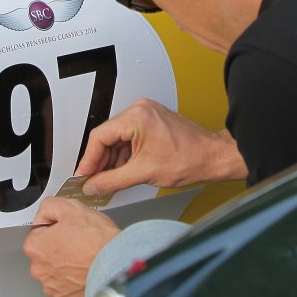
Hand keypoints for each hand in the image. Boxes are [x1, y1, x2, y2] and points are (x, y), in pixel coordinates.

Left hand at [23, 197, 120, 296]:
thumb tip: (44, 212)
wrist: (115, 263)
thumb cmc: (96, 239)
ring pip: (55, 272)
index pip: (38, 233)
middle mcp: (39, 269)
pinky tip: (82, 274)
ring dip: (65, 267)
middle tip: (78, 244)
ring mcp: (50, 286)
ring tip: (83, 258)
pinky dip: (71, 284)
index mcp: (36, 246)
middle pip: (46, 254)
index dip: (55, 229)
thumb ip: (50, 206)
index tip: (67, 230)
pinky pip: (63, 289)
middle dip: (58, 249)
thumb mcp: (71, 208)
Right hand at [75, 98, 245, 193]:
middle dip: (99, 161)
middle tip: (91, 181)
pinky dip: (123, 156)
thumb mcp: (144, 173)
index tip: (82, 175)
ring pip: (117, 139)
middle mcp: (140, 110)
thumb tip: (93, 185)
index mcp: (137, 116)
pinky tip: (120, 172)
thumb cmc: (190, 158)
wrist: (213, 157)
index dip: (88, 159)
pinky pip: (129, 138)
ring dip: (111, 160)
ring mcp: (147, 115)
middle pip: (107, 136)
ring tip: (106, 181)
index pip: (100, 136)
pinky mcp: (152, 122)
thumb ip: (112, 181)